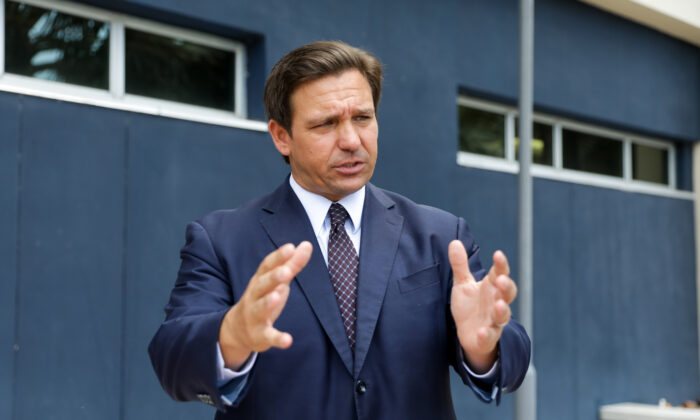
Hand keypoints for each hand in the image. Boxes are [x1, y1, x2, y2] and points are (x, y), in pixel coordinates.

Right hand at [219, 242, 312, 368]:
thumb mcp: (277, 281)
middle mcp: (254, 296)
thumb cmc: (263, 298)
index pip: (267, 266)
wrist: (239, 329)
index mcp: (260, 280)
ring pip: (260, 308)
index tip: (290, 247)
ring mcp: (255, 315)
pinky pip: (268, 336)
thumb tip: (307, 244)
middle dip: (272, 278)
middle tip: (285, 271)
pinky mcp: (259, 334)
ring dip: (268, 302)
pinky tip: (288, 340)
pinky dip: (277, 338)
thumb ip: (292, 264)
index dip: (278, 257)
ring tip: (278, 295)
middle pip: (262, 285)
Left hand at [448, 240, 516, 372]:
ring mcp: (493, 321)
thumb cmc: (470, 306)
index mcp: (492, 288)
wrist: (468, 334)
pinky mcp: (487, 337)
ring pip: (503, 316)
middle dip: (507, 287)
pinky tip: (483, 331)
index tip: (498, 254)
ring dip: (502, 310)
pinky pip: (490, 337)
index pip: (500, 273)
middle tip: (502, 280)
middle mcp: (496, 303)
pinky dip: (488, 335)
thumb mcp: (463, 284)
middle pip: (508, 294)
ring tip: (499, 305)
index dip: (501, 265)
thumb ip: (460, 265)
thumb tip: (454, 241)